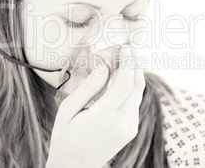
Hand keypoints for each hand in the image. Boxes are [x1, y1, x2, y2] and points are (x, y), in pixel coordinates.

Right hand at [46, 45, 144, 167]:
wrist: (75, 165)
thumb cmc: (66, 137)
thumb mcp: (67, 110)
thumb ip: (87, 88)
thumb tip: (103, 67)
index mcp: (102, 118)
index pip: (124, 84)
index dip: (128, 63)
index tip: (126, 48)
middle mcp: (121, 123)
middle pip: (137, 87)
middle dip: (135, 65)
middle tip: (129, 49)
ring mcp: (129, 128)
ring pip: (138, 94)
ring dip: (134, 75)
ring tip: (124, 60)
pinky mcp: (131, 130)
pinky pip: (135, 103)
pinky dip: (131, 88)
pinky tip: (120, 80)